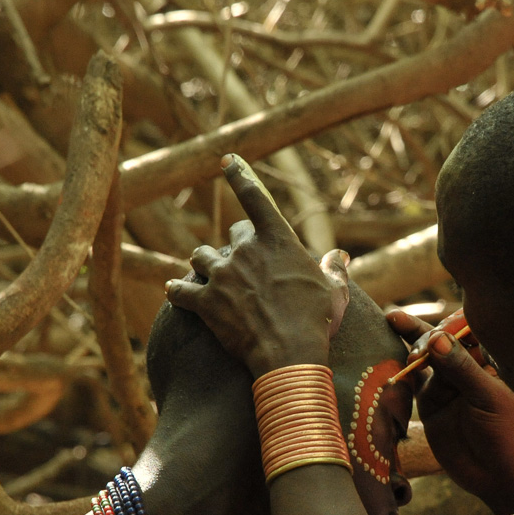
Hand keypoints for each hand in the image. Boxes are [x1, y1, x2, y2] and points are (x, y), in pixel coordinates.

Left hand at [167, 154, 347, 376]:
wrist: (289, 354)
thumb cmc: (316, 321)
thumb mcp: (335, 292)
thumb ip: (334, 270)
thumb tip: (339, 257)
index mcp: (277, 240)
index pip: (255, 197)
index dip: (239, 175)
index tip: (226, 160)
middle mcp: (246, 251)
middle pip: (233, 235)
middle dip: (237, 245)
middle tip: (245, 262)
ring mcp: (222, 276)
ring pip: (201, 257)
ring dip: (204, 263)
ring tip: (207, 274)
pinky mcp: (205, 302)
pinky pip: (180, 291)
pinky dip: (177, 291)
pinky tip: (174, 291)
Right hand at [389, 310, 513, 514]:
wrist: (499, 476)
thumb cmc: (506, 433)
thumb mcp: (487, 397)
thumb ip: (461, 368)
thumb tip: (435, 339)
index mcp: (486, 362)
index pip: (464, 332)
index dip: (447, 323)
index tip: (435, 325)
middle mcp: (464, 370)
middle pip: (438, 341)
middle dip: (420, 333)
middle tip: (401, 327)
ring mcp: (445, 387)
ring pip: (422, 359)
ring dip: (409, 347)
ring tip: (398, 339)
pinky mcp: (429, 406)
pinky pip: (411, 384)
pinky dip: (399, 372)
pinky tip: (387, 359)